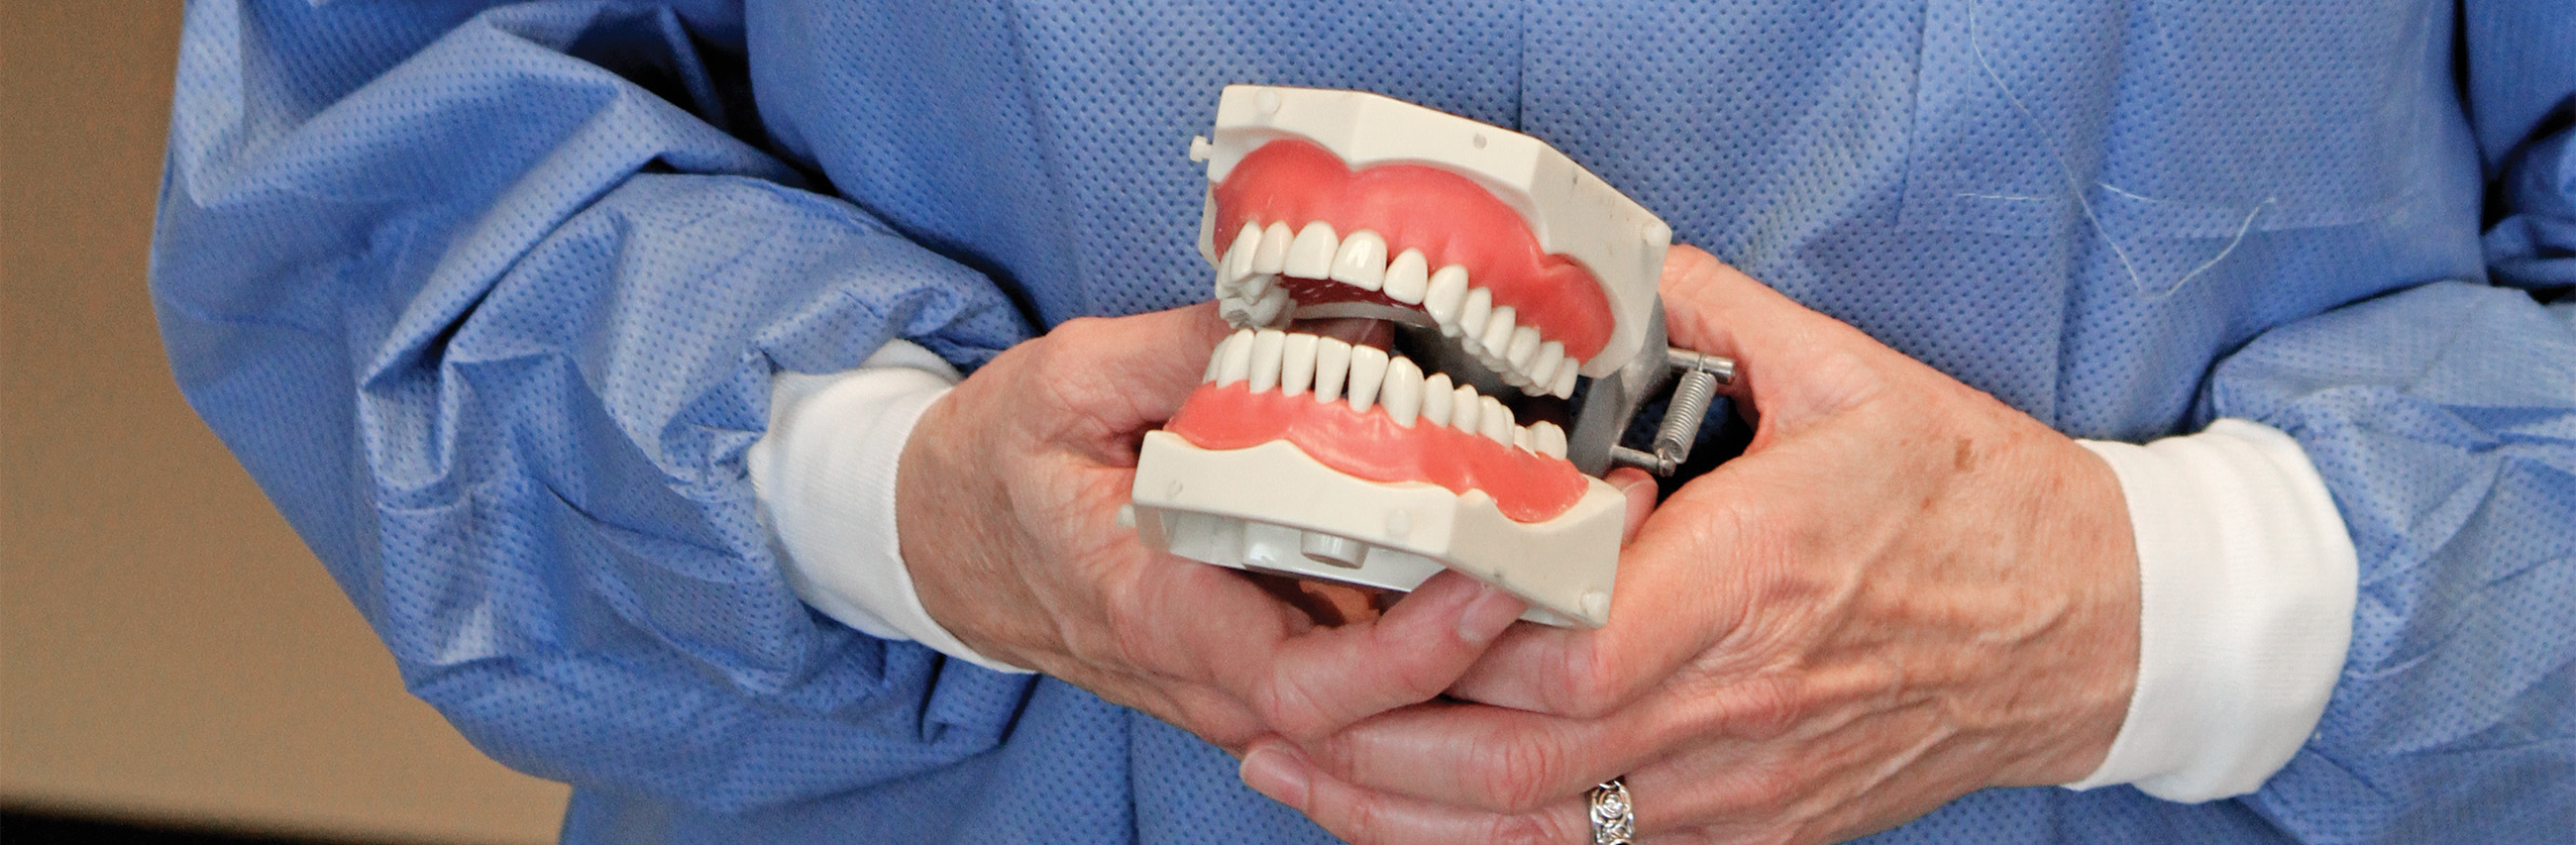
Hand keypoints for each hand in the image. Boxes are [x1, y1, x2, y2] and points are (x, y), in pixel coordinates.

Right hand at [898, 303, 1535, 751]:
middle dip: (1484, 651)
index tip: (1491, 579)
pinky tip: (1498, 566)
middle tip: (1569, 552)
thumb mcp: (1066, 379)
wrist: (938, 542)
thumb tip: (1330, 320)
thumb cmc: (994, 467)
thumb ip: (1191, 351)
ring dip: (1472, 650)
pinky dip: (1433, 641)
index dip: (1416, 652)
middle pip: (1372, 717)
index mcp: (1154, 612)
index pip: (1309, 686)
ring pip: (1376, 712)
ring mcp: (1232, 688)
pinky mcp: (1256, 671)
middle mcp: (1204, 675)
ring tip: (1558, 550)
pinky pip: (1359, 683)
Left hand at [1239, 247, 2141, 842]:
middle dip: (1372, 741)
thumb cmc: (1976, 503)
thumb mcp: (1852, 378)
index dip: (1441, 638)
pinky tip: (1406, 826)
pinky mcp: (1754, 825)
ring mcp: (1742, 781)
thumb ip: (1710, 320)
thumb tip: (1604, 268)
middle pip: (1517, 755)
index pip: (1559, 641)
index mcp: (1748, 578)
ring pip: (1542, 829)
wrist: (2094, 629)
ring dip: (1400, 814)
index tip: (1348, 598)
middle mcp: (1734, 700)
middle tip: (1261, 702)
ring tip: (1291, 773)